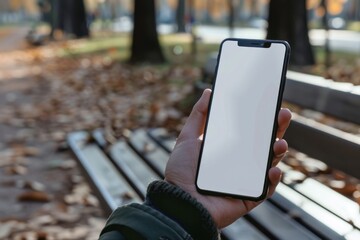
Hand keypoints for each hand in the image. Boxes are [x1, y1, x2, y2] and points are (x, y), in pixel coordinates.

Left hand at [165, 89, 291, 227]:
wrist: (179, 200)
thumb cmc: (181, 171)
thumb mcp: (187, 138)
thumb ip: (198, 115)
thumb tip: (209, 92)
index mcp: (229, 148)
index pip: (250, 130)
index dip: (262, 117)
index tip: (270, 103)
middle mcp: (241, 162)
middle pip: (264, 144)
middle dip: (277, 129)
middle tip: (283, 114)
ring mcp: (246, 180)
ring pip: (270, 164)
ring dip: (279, 151)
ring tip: (279, 142)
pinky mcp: (249, 197)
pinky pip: (266, 189)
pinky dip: (273, 179)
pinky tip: (272, 170)